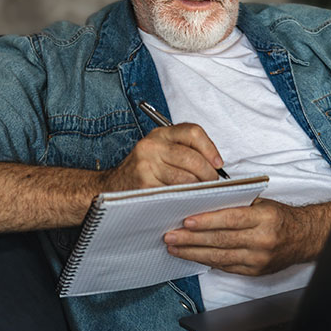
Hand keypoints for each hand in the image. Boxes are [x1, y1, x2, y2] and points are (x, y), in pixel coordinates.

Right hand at [99, 124, 224, 190]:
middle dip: (208, 173)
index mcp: (160, 134)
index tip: (218, 163)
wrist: (112, 186)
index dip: (210, 148)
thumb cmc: (143, 170)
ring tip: (200, 192)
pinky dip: (185, 197)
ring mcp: (146, 165)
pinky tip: (187, 199)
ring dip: (198, 188)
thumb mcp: (161, 151)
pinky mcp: (144, 184)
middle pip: (192, 157)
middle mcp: (152, 146)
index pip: (193, 132)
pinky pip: (174, 192)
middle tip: (212, 183)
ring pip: (185, 178)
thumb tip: (215, 163)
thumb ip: (184, 150)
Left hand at [163, 198, 314, 275]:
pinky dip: (208, 261)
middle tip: (170, 236)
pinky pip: (227, 267)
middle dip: (191, 239)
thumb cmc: (280, 218)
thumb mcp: (262, 204)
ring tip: (175, 248)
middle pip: (220, 240)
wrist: (304, 238)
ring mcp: (258, 259)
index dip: (206, 221)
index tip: (186, 222)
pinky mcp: (255, 271)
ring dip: (194, 253)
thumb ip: (237, 204)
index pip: (230, 219)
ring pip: (220, 257)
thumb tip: (205, 203)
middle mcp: (262, 240)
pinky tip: (193, 257)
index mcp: (265, 218)